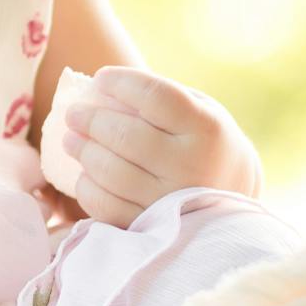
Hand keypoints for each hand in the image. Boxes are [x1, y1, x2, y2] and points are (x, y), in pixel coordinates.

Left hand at [59, 67, 262, 227]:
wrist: (235, 198)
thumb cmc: (204, 143)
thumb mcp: (199, 111)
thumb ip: (159, 99)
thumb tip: (98, 89)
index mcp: (206, 128)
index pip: (154, 97)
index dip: (121, 83)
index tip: (101, 78)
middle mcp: (192, 165)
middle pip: (127, 136)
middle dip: (91, 120)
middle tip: (74, 114)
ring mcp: (172, 201)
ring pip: (113, 173)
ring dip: (84, 153)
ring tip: (71, 140)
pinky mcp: (154, 227)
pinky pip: (108, 208)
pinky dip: (89, 189)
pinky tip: (85, 175)